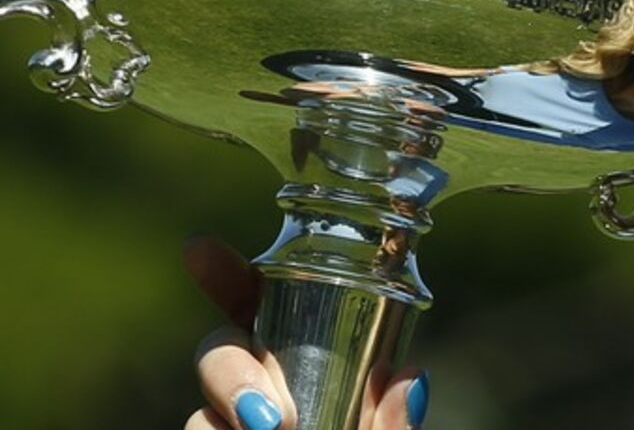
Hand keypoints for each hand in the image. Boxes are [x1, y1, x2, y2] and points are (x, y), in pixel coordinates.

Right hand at [181, 236, 429, 429]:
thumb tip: (409, 381)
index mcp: (313, 366)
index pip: (262, 308)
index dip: (227, 276)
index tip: (199, 249)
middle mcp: (265, 395)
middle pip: (218, 351)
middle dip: (228, 368)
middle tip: (272, 417)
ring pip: (197, 417)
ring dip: (222, 425)